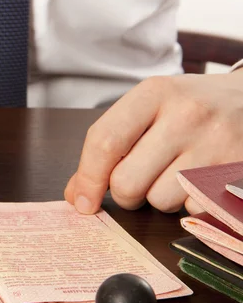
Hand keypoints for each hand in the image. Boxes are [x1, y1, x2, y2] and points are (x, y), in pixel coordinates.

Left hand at [64, 71, 242, 214]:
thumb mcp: (148, 109)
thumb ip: (109, 146)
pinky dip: (188, 203)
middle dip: (124, 193)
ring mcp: (217, 143)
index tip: (81, 201)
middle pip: (127, 182)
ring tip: (173, 174)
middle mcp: (187, 115)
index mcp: (155, 93)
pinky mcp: (236, 170)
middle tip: (136, 182)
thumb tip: (75, 194)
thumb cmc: (189, 107)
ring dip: (158, 198)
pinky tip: (197, 180)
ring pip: (159, 201)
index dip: (87, 178)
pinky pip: (192, 210)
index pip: (105, 141)